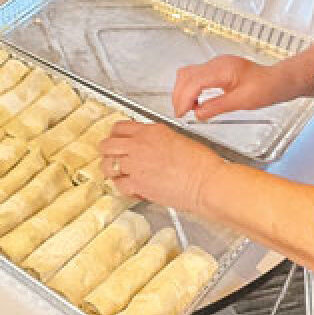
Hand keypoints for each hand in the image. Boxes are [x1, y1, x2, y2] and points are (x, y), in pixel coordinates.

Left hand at [99, 121, 225, 213]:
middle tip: (113, 158)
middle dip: (108, 152)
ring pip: (107, 164)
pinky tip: (130, 188)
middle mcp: (139, 144)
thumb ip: (157, 139)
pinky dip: (122, 187)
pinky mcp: (137, 183)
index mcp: (150, 131)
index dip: (115, 135)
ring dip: (111, 169)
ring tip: (119, 174)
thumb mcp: (177, 139)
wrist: (206, 182)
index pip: (119, 127)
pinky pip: (118, 184)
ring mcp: (135, 164)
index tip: (116, 140)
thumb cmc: (201, 164)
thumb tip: (149, 145)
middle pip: (107, 144)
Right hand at [173, 55, 283, 120]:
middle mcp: (216, 63)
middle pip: (186, 76)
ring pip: (187, 74)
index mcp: (223, 69)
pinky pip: (195, 75)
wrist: (279, 80)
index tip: (181, 113)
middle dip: (179, 95)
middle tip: (180, 113)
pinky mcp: (216, 69)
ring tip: (186, 108)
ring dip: (183, 91)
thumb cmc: (266, 88)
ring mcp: (215, 64)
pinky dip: (190, 88)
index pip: (194, 82)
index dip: (184, 98)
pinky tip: (194, 100)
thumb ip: (217, 107)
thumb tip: (198, 114)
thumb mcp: (243, 102)